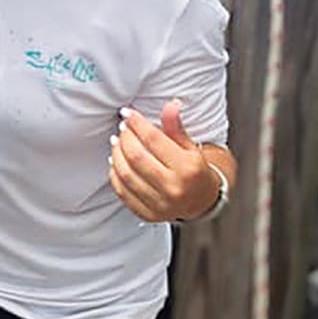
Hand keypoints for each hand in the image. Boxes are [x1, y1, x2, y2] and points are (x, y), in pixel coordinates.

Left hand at [108, 100, 222, 222]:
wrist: (202, 201)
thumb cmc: (195, 171)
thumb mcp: (190, 147)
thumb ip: (176, 127)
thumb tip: (170, 104)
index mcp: (187, 168)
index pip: (154, 140)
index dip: (137, 123)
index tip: (128, 114)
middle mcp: (174, 188)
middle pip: (136, 156)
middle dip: (125, 137)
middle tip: (122, 127)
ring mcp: (160, 204)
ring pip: (126, 174)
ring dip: (116, 153)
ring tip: (117, 141)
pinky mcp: (148, 214)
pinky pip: (122, 192)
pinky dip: (115, 174)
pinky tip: (116, 161)